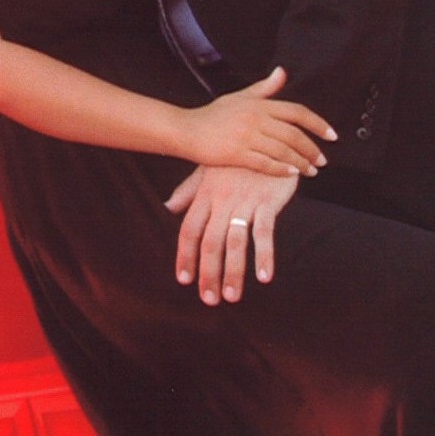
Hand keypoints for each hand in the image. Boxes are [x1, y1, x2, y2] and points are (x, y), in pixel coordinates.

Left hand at [165, 165, 299, 303]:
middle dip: (208, 273)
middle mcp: (221, 201)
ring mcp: (244, 202)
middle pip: (210, 242)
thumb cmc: (235, 159)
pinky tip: (263, 276)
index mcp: (205, 195)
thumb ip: (188, 192)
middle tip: (209, 299)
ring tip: (231, 296)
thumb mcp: (208, 171)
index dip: (185, 255)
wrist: (266, 136)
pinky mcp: (268, 202)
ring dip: (233, 271)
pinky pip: (265, 232)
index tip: (183, 279)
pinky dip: (265, 255)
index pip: (189, 230)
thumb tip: (167, 208)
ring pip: (235, 242)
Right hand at [179, 68, 334, 176]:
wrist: (185, 130)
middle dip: (312, 149)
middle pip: (293, 134)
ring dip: (301, 163)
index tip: (331, 135)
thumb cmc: (211, 115)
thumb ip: (263, 88)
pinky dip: (282, 170)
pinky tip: (291, 174)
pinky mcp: (236, 154)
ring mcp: (245, 137)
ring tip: (310, 170)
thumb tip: (282, 72)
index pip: (296, 111)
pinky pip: (266, 164)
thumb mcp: (238, 97)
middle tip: (322, 160)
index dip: (318, 123)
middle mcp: (254, 118)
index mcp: (257, 104)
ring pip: (283, 151)